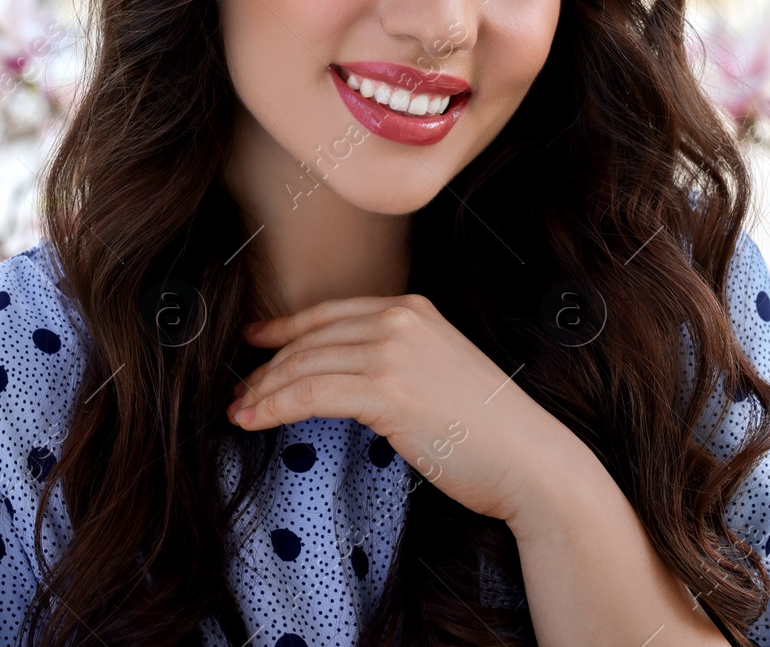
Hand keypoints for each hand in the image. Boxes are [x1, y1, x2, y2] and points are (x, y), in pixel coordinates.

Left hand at [227, 294, 582, 525]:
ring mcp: (394, 351)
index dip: (283, 329)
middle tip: (238, 391)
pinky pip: (310, 394)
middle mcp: (400, 318)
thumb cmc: (487, 432)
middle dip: (266, 366)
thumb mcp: (438, 371)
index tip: (253, 344)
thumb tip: (341, 374)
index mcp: (412, 308)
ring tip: (238, 411)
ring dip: (261, 390)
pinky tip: (252, 420)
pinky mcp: (387, 391)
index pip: (329, 314)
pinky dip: (273, 406)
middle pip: (309, 338)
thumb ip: (395, 359)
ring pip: (303, 365)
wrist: (531, 461)